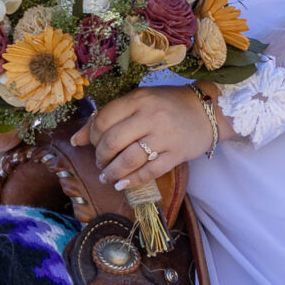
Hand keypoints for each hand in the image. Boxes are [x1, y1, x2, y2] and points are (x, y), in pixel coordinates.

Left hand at [70, 84, 235, 187]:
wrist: (208, 111)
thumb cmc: (169, 104)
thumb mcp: (139, 101)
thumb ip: (109, 116)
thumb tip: (76, 140)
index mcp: (138, 99)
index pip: (103, 120)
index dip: (91, 137)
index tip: (92, 144)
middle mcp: (150, 116)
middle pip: (112, 142)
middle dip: (100, 157)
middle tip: (101, 163)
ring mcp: (164, 137)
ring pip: (128, 160)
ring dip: (112, 172)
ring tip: (107, 176)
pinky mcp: (176, 154)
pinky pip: (149, 172)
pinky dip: (131, 181)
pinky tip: (122, 184)